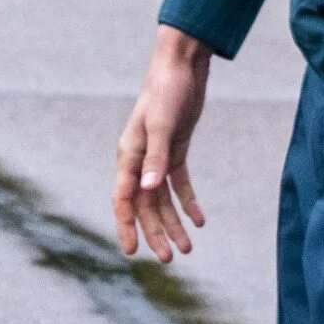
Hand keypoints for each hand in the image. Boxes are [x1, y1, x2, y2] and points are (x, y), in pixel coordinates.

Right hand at [114, 27, 212, 261]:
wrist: (183, 64)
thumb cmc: (167, 91)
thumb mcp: (163, 125)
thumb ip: (156, 159)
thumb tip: (148, 191)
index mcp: (129, 155)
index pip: (123, 198)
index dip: (126, 226)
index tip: (132, 252)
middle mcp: (140, 159)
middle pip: (145, 205)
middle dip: (156, 232)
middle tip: (171, 259)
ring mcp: (157, 156)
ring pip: (162, 199)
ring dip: (173, 223)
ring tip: (187, 249)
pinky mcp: (175, 150)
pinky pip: (179, 183)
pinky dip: (188, 202)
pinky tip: (199, 220)